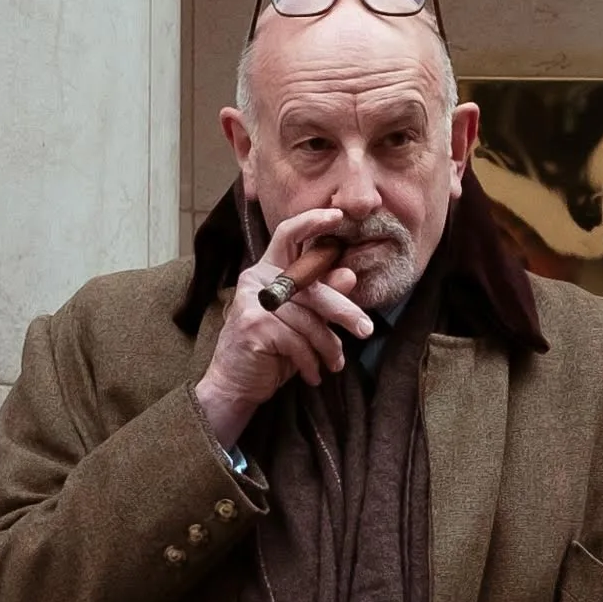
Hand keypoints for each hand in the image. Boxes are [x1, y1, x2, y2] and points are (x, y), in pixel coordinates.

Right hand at [197, 205, 375, 449]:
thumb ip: (323, 298)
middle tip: (366, 329)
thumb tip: (350, 274)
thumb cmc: (272, 351)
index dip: (313, 221)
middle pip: (312, 285)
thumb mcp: (303, 322)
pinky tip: (313, 375)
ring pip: (309, 318)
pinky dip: (310, 362)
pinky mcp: (254, 325)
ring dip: (327, 347)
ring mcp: (252, 301)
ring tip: (333, 364)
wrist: (235, 385)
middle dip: (343, 310)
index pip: (288, 234)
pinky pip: (298, 340)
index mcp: (268, 270)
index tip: (339, 215)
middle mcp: (257, 279)